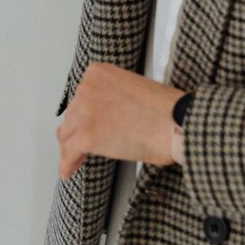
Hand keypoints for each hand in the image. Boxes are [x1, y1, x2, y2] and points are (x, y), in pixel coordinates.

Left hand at [56, 63, 184, 179]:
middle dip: (78, 130)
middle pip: (73, 114)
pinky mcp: (87, 136)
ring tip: (75, 159)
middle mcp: (87, 88)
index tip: (85, 124)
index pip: (81, 96)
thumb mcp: (134, 88)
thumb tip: (109, 117)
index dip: (83, 114)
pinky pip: (69, 153)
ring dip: (72, 146)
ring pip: (67, 134)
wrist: (177, 122)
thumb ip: (114, 96)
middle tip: (83, 144)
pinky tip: (68, 171)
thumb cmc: (167, 110)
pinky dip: (67, 164)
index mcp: (99, 73)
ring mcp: (85, 111)